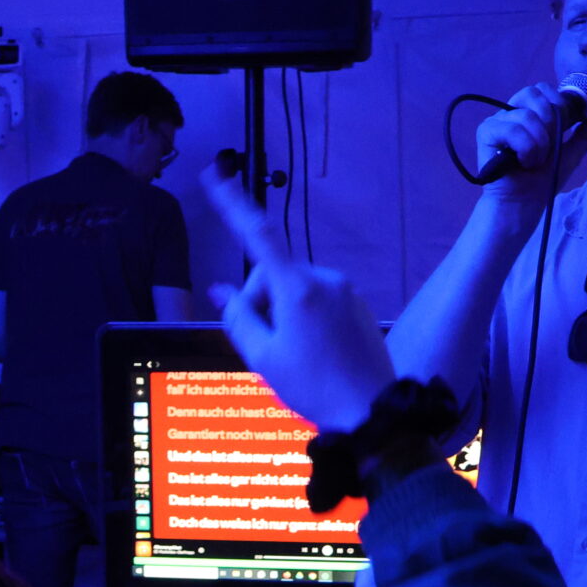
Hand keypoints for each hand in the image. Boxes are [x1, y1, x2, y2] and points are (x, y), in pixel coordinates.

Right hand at [200, 164, 394, 433]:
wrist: (371, 412)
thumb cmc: (313, 387)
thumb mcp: (263, 357)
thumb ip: (238, 317)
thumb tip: (222, 291)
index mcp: (297, 290)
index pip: (258, 236)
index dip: (233, 204)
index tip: (216, 174)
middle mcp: (324, 280)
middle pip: (273, 275)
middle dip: (260, 302)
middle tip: (265, 346)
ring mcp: (345, 290)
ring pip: (294, 288)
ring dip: (283, 312)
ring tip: (292, 355)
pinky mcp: (357, 303)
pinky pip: (318, 299)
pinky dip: (305, 317)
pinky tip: (313, 352)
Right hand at [474, 81, 586, 208]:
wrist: (524, 203)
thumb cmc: (542, 180)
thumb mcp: (570, 154)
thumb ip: (584, 135)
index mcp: (529, 114)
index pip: (542, 89)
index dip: (557, 102)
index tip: (566, 125)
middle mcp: (511, 113)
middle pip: (532, 93)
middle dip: (549, 121)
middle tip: (548, 145)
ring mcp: (496, 122)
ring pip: (526, 115)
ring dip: (539, 143)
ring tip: (535, 161)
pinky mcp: (486, 133)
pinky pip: (512, 129)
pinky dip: (525, 149)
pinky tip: (523, 163)